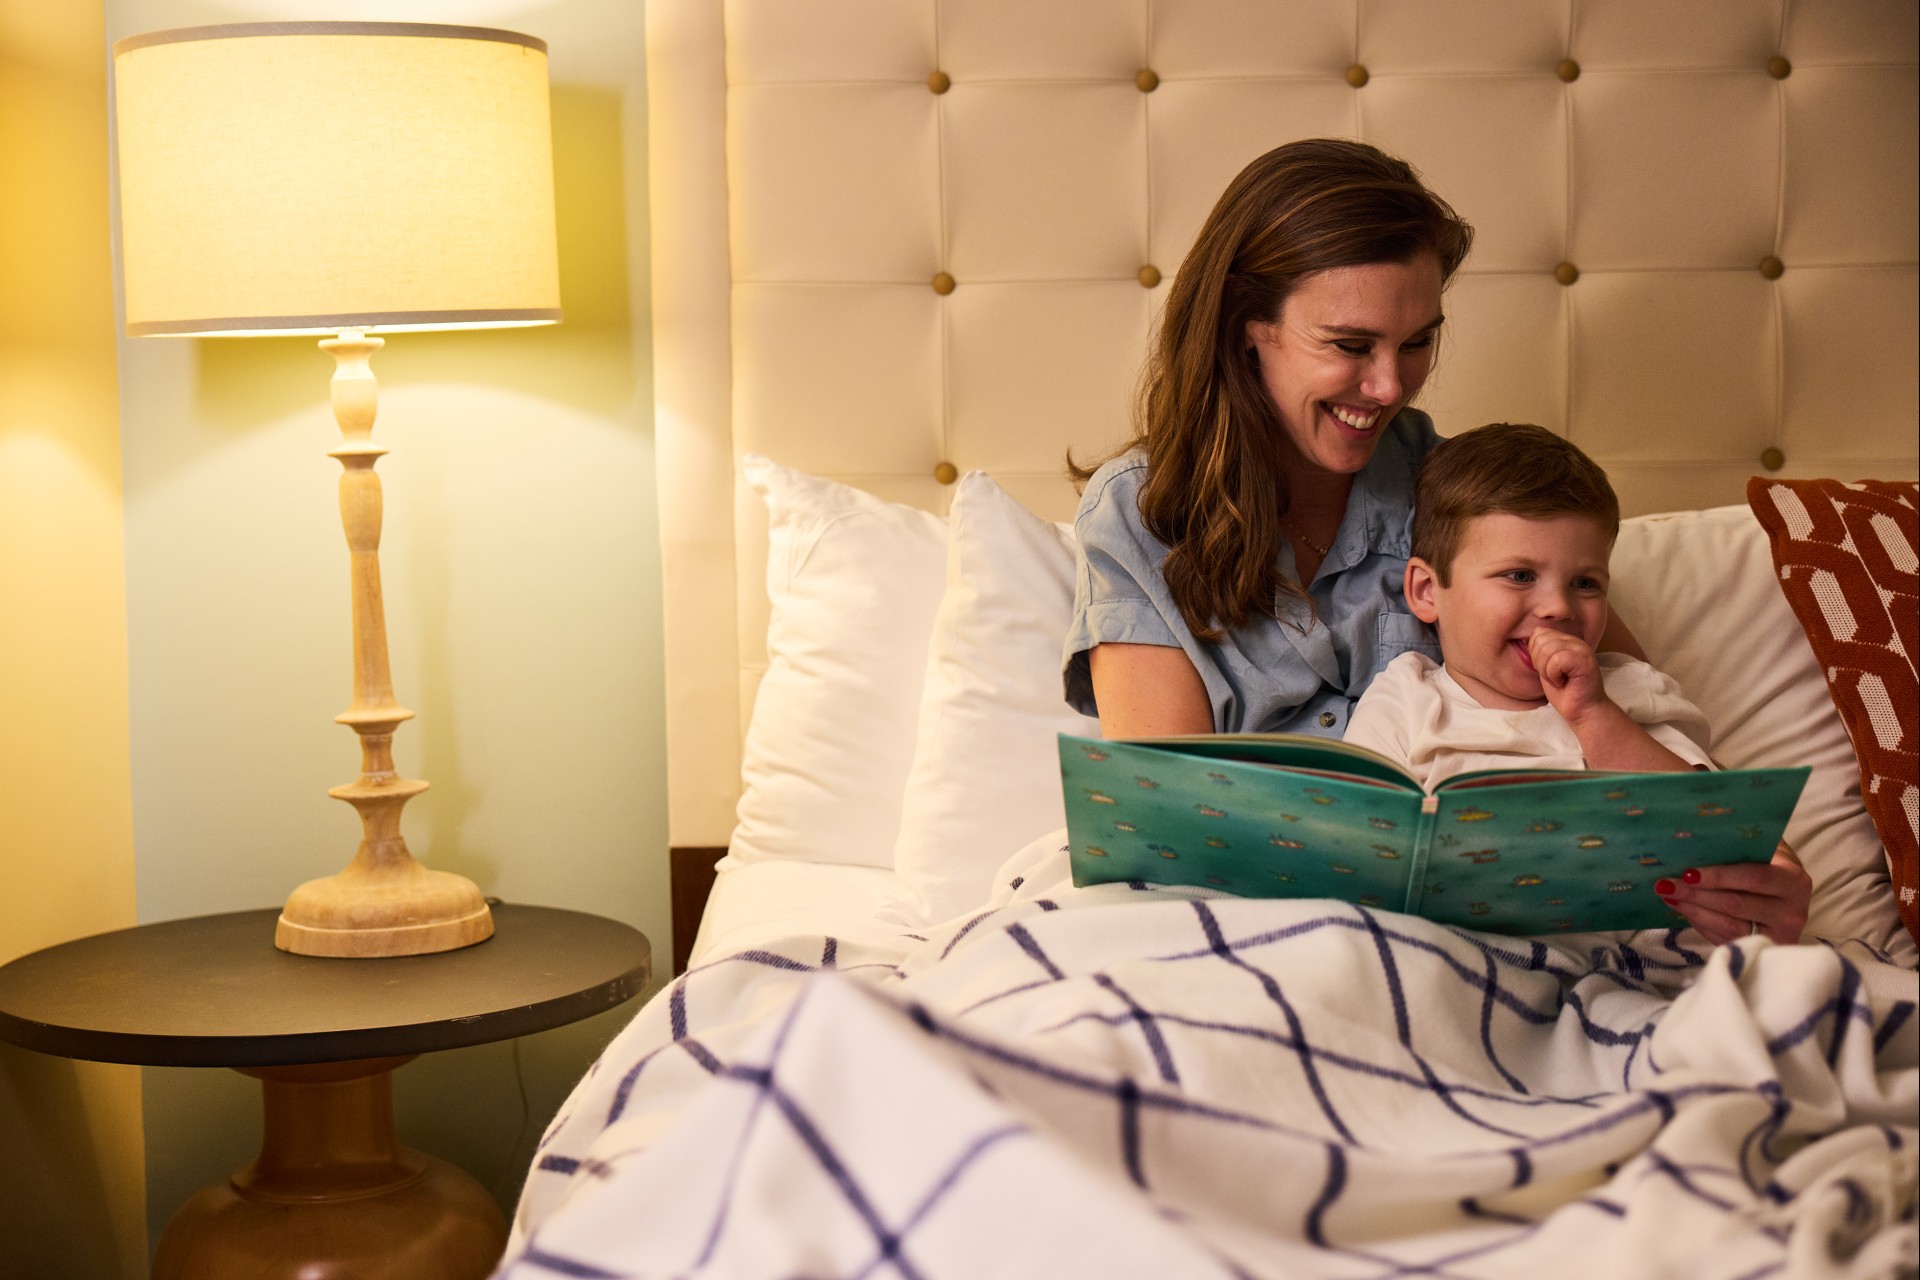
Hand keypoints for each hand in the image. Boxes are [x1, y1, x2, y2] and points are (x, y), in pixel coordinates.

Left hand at [1529, 630, 1605, 720]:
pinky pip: (1556, 661)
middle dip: (1540, 663)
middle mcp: (1575, 641)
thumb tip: (1527, 639)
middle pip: (1540, 640)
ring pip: (1546, 649)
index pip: (1538, 633)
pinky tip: (1564, 682)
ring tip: (1560, 680)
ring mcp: (1581, 649)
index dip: (1536, 654)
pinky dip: (1554, 676)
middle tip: (1554, 677)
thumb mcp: (1546, 667)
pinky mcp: (1584, 660)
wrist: (1583, 711)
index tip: (1548, 670)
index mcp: (1566, 641)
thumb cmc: (1564, 692)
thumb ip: (1541, 651)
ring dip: (1547, 671)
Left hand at [1655, 841, 1810, 944]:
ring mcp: (1777, 935)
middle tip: (1666, 884)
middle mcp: (1790, 912)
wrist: (1790, 900)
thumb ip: (1746, 843)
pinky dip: (1701, 923)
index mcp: (1793, 881)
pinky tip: (1684, 909)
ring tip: (1669, 895)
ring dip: (1693, 910)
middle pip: (1736, 904)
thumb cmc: (1773, 868)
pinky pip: (1724, 938)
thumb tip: (1704, 831)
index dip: (1720, 876)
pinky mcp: (1761, 949)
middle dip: (1697, 894)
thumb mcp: (1769, 850)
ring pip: (1728, 925)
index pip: (1754, 878)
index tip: (1688, 872)